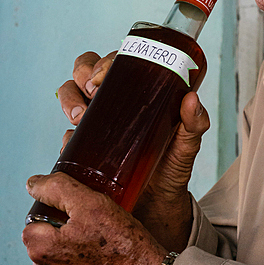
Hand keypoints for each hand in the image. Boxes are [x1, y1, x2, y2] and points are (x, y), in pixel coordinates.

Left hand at [22, 173, 165, 264]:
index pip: (33, 220)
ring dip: (73, 242)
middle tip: (92, 219)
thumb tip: (34, 183)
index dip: (55, 208)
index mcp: (41, 249)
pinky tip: (105, 253)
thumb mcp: (90, 203)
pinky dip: (86, 260)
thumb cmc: (121, 242)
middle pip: (46, 236)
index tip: (77, 208)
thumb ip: (56, 188)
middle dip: (63, 226)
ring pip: (60, 252)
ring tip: (100, 235)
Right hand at [57, 50, 209, 249]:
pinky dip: (68, 137)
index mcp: (137, 91)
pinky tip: (76, 143)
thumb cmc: (173, 166)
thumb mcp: (188, 143)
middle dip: (82, 75)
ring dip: (69, 99)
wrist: (158, 203)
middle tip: (92, 92)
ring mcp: (96, 123)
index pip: (114, 62)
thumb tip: (192, 99)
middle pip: (84, 73)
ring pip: (69, 96)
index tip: (105, 74)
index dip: (103, 61)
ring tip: (80, 116)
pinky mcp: (84, 148)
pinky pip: (68, 136)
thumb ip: (195, 123)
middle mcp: (113, 102)